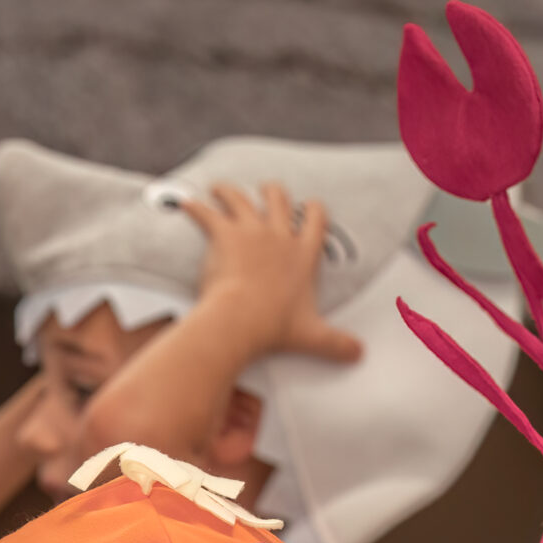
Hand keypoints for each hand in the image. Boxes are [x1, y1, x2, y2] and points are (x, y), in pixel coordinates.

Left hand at [182, 181, 364, 364]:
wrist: (241, 321)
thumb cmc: (273, 326)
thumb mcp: (312, 336)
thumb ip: (336, 342)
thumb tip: (357, 353)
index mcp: (303, 254)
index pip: (316, 221)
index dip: (314, 209)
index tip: (311, 204)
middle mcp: (280, 236)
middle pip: (279, 200)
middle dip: (272, 191)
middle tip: (266, 189)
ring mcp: (251, 231)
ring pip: (241, 198)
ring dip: (228, 191)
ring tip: (219, 189)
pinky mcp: (224, 234)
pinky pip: (206, 212)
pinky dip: (194, 206)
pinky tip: (185, 203)